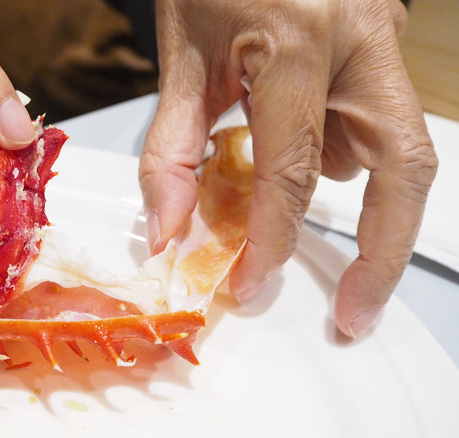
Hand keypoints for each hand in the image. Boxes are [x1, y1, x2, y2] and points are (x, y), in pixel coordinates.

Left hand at [139, 0, 437, 336]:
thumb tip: (170, 230)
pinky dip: (347, 156)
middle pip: (403, 166)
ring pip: (401, 145)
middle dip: (384, 251)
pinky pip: (378, 118)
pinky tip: (302, 160)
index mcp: (301, 38)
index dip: (274, 238)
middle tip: (356, 311)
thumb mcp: (180, 58)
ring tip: (308, 230)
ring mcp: (382, 36)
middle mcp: (361, 38)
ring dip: (366, 202)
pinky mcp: (381, 41)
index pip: (294, 169)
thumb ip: (173, 150)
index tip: (252, 282)